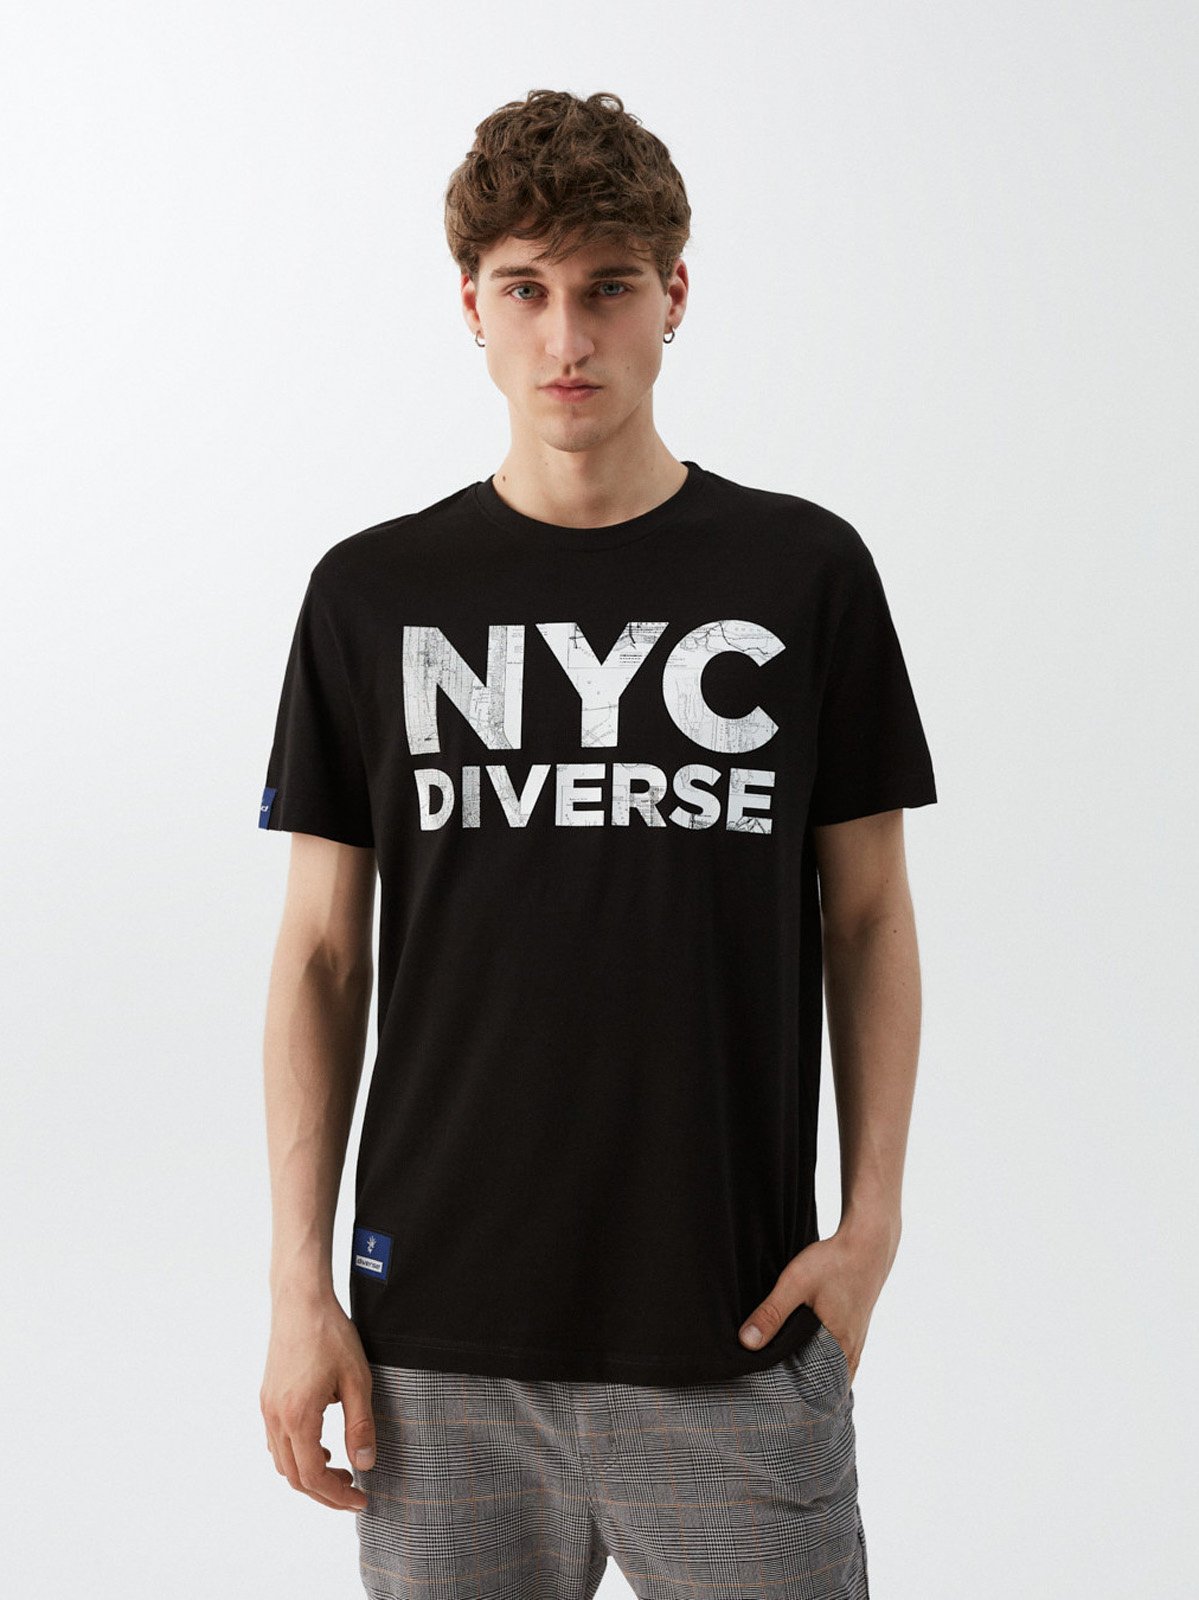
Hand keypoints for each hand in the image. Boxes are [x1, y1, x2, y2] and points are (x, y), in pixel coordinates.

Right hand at [260, 1292, 376, 1511]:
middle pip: (294, 1476)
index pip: (312, 1475)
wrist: (301, 1301)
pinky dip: (297, 1454)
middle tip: (354, 1492)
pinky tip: (322, 1445)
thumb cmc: (331, 1335)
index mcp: (297, 1416)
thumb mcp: (357, 1380)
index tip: (360, 1498)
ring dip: (309, 1474)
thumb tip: (365, 1464)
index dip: (336, 1495)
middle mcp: (276, 1417)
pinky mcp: (268, 1397)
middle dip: (324, 1492)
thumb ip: (360, 1425)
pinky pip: (276, 1442)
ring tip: (341, 1470)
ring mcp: (268, 1408)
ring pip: (282, 1461)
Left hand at [737, 1217, 899, 1385]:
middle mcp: (851, 1352)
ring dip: (812, 1377)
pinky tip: (804, 1357)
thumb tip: (746, 1343)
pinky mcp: (855, 1330)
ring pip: (832, 1372)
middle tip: (771, 1397)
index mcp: (838, 1348)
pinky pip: (839, 1359)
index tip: (771, 1404)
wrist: (868, 1243)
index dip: (796, 1401)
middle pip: (824, 1386)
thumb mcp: (796, 1284)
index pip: (818, 1394)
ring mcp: (856, 1342)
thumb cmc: (834, 1263)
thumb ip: (772, 1313)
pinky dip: (823, 1364)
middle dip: (800, 1393)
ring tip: (784, 1380)